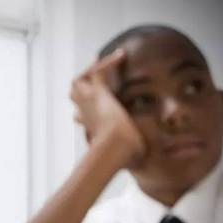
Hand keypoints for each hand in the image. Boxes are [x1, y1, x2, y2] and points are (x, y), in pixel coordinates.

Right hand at [71, 49, 145, 167]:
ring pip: (80, 81)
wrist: (116, 149)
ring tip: (105, 62)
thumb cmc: (124, 157)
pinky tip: (122, 56)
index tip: (95, 106)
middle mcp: (86, 114)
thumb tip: (147, 166)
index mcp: (92, 128)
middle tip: (92, 75)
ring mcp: (88, 102)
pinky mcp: (97, 92)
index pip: (83, 116)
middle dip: (82, 86)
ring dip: (90, 70)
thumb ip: (135, 156)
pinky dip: (107, 62)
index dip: (86, 111)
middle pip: (75, 95)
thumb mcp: (129, 157)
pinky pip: (97, 71)